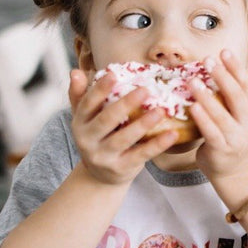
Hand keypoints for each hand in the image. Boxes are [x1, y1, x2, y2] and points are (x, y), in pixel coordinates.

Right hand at [69, 69, 177, 185]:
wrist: (99, 176)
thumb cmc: (98, 137)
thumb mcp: (86, 118)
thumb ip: (81, 95)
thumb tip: (75, 72)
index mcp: (80, 123)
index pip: (87, 104)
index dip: (99, 89)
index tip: (114, 75)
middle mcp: (87, 140)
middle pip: (106, 120)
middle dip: (125, 104)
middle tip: (145, 89)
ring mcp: (103, 157)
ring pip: (124, 138)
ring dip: (143, 124)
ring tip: (161, 111)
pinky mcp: (120, 168)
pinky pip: (141, 155)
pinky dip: (157, 145)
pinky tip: (171, 134)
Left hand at [189, 50, 247, 180]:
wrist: (237, 171)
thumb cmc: (237, 137)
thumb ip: (246, 95)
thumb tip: (240, 67)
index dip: (236, 68)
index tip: (224, 51)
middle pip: (237, 97)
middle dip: (223, 76)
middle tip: (208, 60)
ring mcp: (236, 138)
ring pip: (222, 114)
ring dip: (206, 96)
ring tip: (193, 80)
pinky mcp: (222, 149)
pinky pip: (211, 132)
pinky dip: (202, 119)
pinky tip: (192, 106)